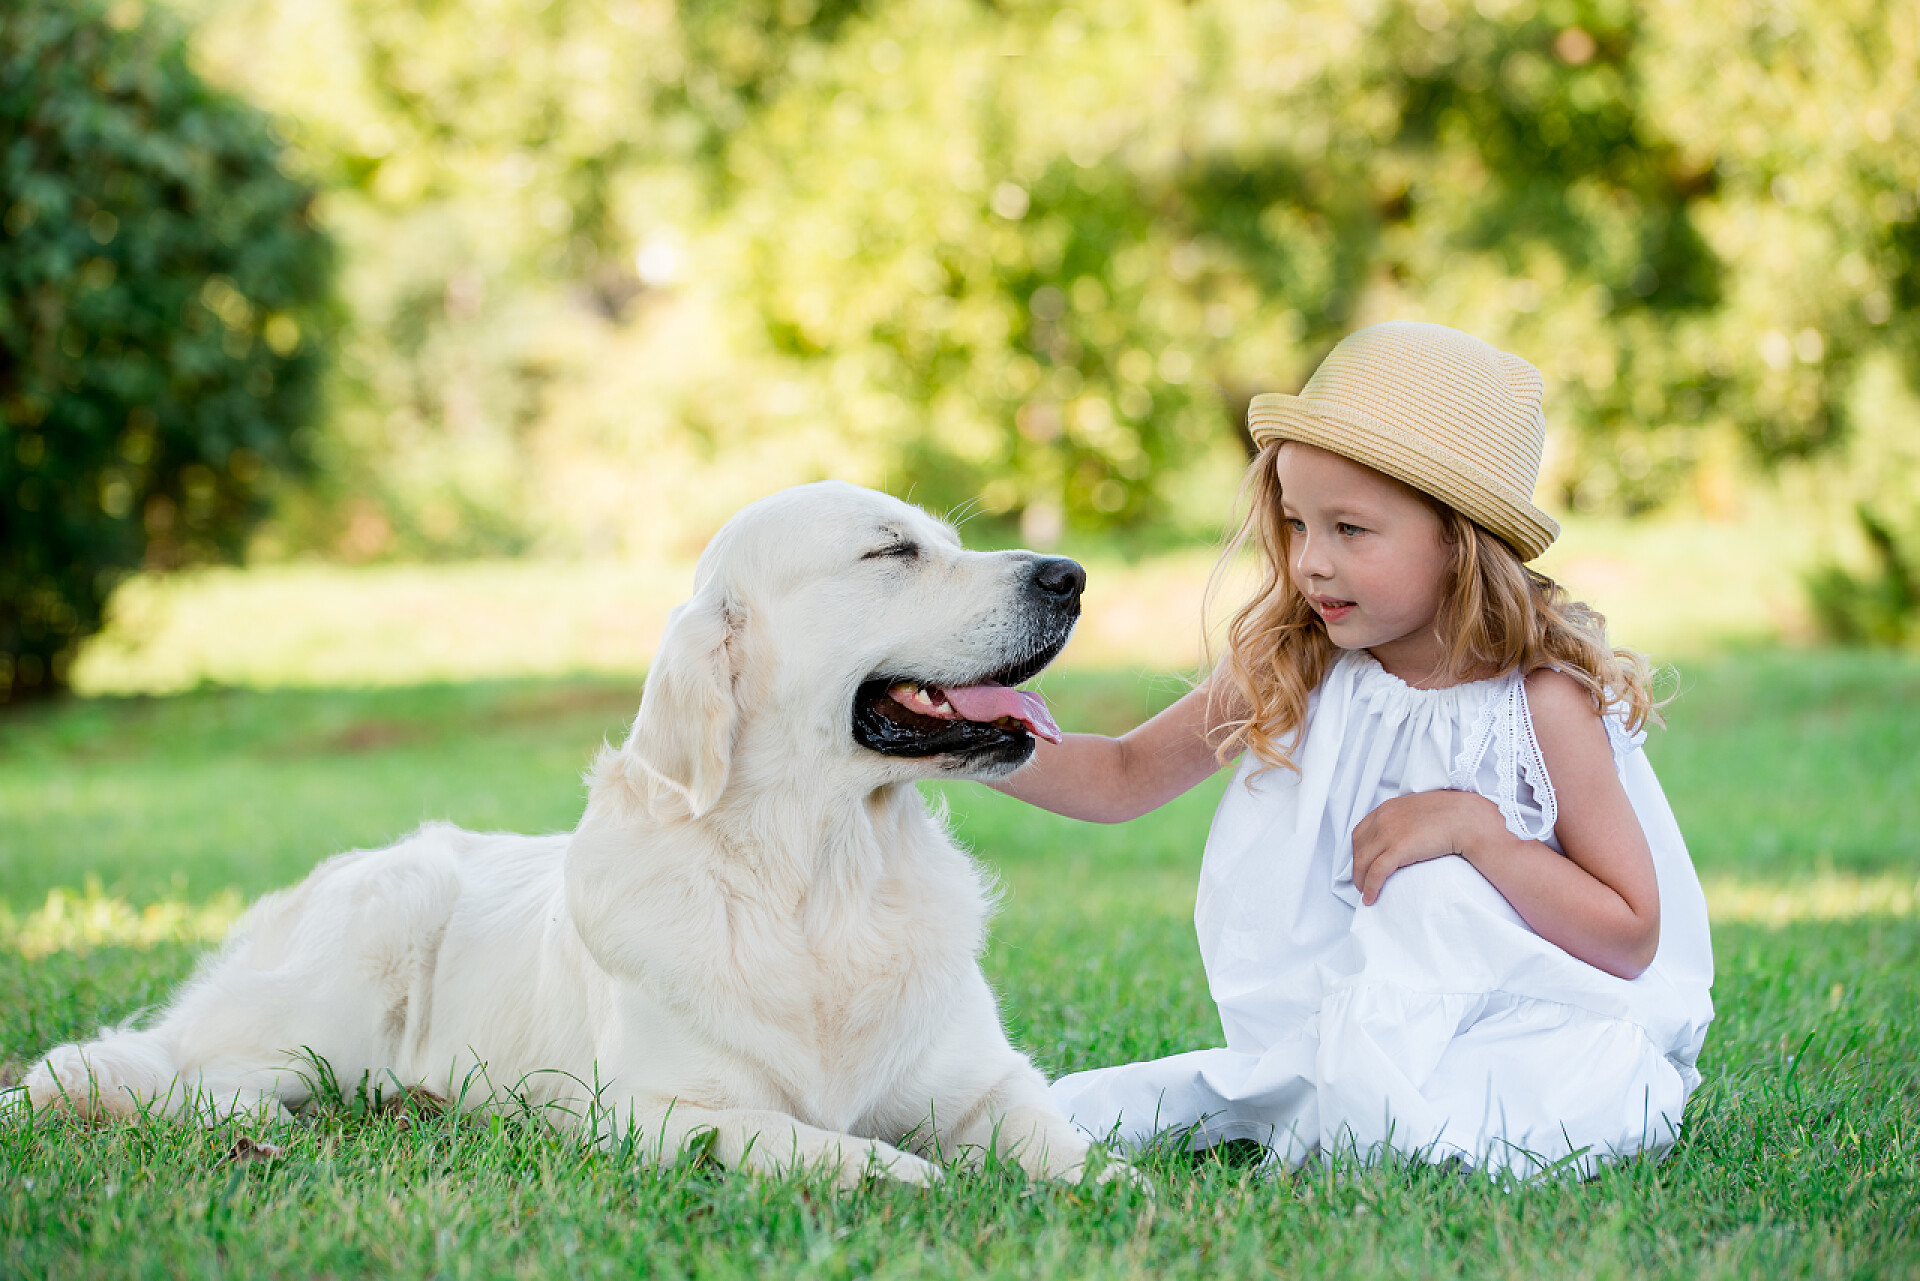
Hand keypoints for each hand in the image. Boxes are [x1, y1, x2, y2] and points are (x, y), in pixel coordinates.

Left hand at [1349, 789, 1506, 905]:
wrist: (1467, 818)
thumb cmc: (1451, 815)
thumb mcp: (1420, 810)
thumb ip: (1406, 819)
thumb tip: (1406, 835)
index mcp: (1388, 808)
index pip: (1361, 832)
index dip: (1359, 851)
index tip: (1363, 864)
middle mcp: (1383, 818)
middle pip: (1359, 848)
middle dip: (1358, 867)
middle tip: (1363, 882)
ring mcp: (1389, 833)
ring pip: (1363, 862)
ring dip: (1361, 880)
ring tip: (1366, 893)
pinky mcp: (1398, 849)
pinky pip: (1376, 872)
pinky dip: (1370, 887)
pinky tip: (1371, 898)